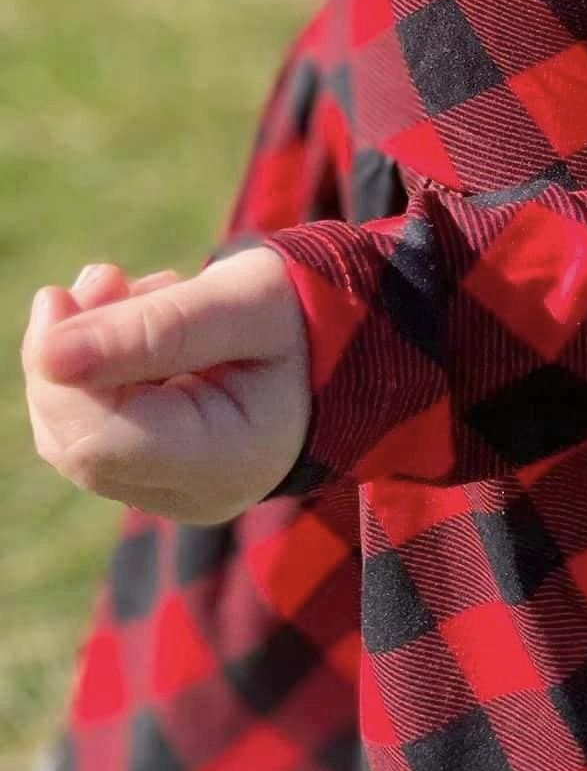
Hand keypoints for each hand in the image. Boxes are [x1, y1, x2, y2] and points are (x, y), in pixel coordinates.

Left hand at [23, 248, 309, 523]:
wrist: (354, 338)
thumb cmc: (308, 313)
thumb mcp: (243, 301)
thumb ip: (153, 327)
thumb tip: (48, 353)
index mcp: (226, 460)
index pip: (98, 439)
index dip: (59, 373)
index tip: (59, 293)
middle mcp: (194, 494)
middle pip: (78, 441)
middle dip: (68, 354)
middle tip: (101, 276)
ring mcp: (175, 492)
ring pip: (79, 433)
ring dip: (83, 353)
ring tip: (128, 284)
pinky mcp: (163, 472)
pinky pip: (102, 426)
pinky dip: (102, 367)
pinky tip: (141, 316)